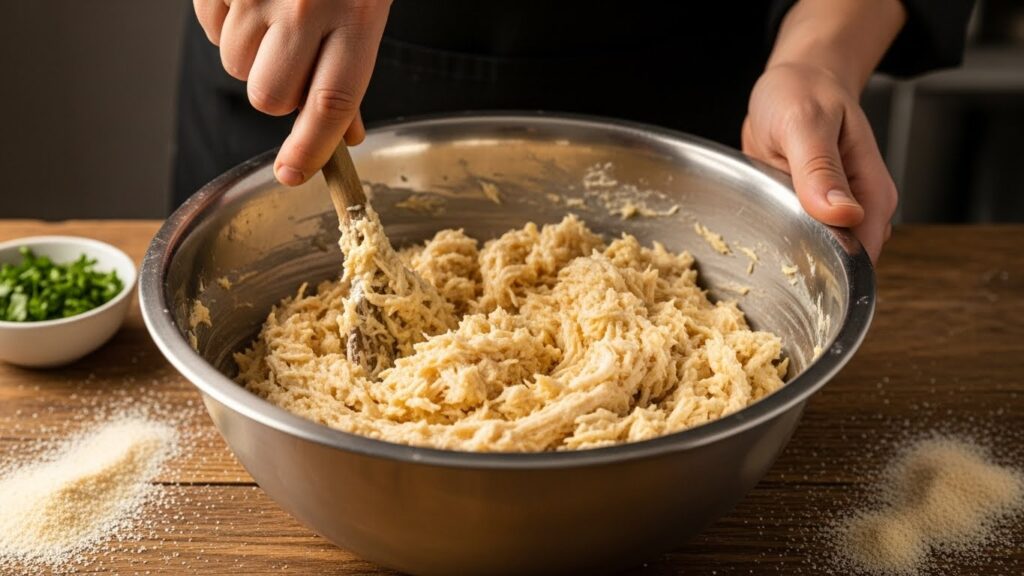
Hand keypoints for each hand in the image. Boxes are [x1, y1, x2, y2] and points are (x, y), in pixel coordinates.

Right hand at [194, 0, 391, 185]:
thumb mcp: (365, 10)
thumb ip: (353, 70)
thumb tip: (347, 135)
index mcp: (356, 16)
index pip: (331, 104)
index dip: (310, 149)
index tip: (293, 175)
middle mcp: (305, 6)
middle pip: (271, 97)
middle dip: (277, 93)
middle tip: (292, 61)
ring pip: (235, 66)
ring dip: (251, 55)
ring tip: (274, 17)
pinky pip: (210, 30)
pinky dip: (225, 23)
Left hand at [742, 63, 895, 262]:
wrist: (793, 80)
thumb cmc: (803, 93)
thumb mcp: (806, 123)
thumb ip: (821, 170)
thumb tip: (843, 215)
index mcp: (873, 193)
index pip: (862, 254)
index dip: (831, 269)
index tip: (795, 266)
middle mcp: (860, 209)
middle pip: (840, 263)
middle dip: (806, 265)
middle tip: (768, 244)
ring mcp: (834, 215)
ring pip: (817, 256)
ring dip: (789, 254)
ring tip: (761, 229)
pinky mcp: (810, 214)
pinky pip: (797, 240)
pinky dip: (778, 239)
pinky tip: (760, 225)